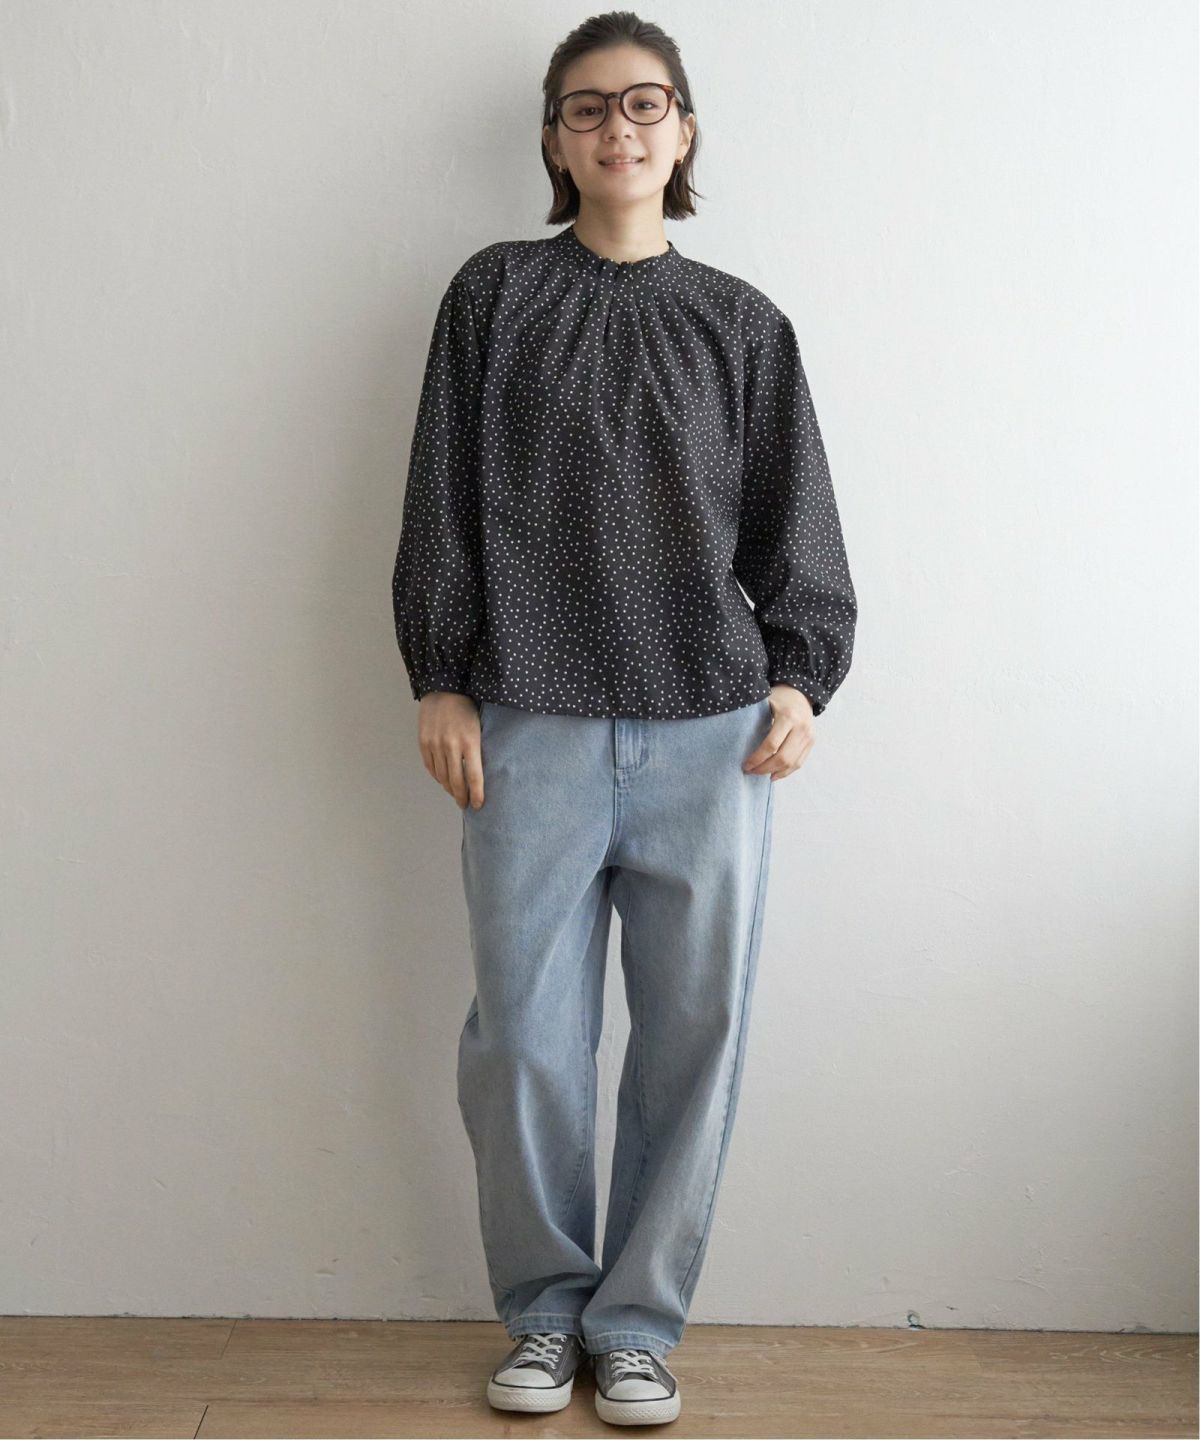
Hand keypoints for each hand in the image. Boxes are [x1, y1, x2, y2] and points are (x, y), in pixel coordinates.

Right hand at [417, 691, 484, 809]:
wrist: (444, 689)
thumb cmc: (467, 707)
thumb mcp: (479, 727)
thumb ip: (477, 749)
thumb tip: (479, 774)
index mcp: (470, 742)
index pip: (474, 777)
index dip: (476, 794)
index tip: (478, 805)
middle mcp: (451, 746)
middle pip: (456, 781)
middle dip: (461, 797)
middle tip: (465, 805)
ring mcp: (435, 745)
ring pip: (441, 776)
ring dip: (449, 788)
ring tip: (455, 794)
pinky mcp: (424, 742)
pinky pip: (430, 767)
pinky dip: (437, 776)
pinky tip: (443, 780)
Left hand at [742, 685, 814, 781]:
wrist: (801, 693)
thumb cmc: (778, 698)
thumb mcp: (765, 701)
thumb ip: (754, 718)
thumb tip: (735, 739)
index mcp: (788, 717)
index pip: (771, 745)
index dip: (757, 758)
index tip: (745, 765)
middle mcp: (801, 728)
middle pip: (782, 758)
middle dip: (764, 768)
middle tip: (750, 771)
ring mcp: (809, 736)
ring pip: (792, 763)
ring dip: (774, 772)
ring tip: (759, 774)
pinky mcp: (811, 742)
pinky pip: (799, 762)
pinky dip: (786, 772)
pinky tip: (773, 775)